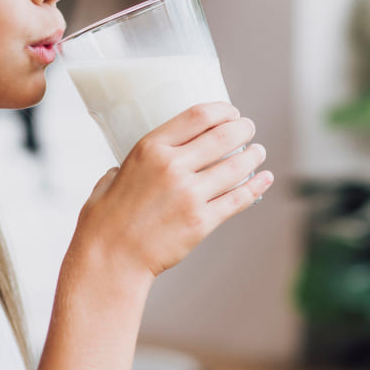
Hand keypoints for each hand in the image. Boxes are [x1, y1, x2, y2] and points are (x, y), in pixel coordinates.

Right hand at [72, 102, 272, 282]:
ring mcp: (190, 195)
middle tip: (248, 128)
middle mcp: (172, 167)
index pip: (198, 116)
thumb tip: (136, 165)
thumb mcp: (112, 178)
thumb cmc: (105, 221)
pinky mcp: (201, 221)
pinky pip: (238, 199)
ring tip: (258, 152)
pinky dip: (256, 187)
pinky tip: (264, 179)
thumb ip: (129, 166)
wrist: (110, 259)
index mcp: (150, 149)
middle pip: (223, 136)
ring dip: (253, 156)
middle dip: (243, 129)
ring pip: (236, 166)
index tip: (231, 112)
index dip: (222, 110)